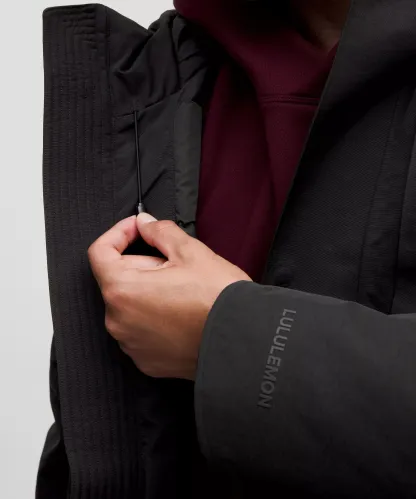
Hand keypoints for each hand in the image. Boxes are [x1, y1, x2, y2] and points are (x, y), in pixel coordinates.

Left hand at [88, 213, 251, 379]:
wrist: (243, 340)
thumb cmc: (218, 299)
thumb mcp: (190, 252)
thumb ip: (160, 231)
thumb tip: (145, 224)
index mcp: (123, 290)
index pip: (99, 253)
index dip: (118, 233)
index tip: (137, 230)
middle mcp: (118, 321)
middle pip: (118, 279)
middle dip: (141, 264)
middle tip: (174, 264)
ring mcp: (131, 344)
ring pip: (130, 305)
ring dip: (147, 292)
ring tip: (181, 292)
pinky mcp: (146, 361)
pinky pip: (141, 330)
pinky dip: (154, 318)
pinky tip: (181, 315)